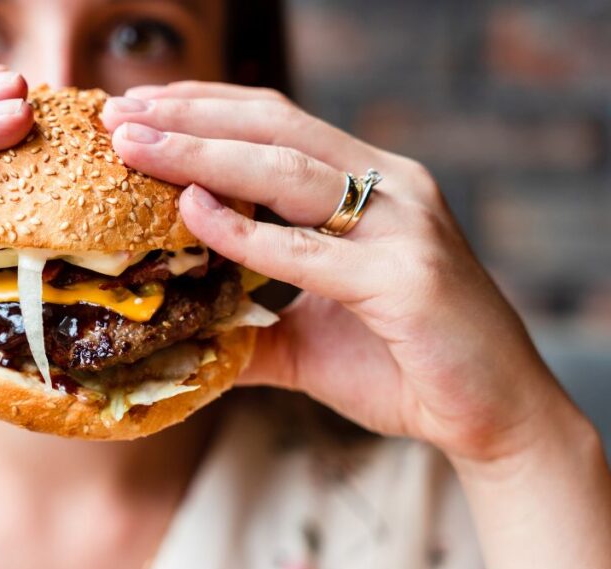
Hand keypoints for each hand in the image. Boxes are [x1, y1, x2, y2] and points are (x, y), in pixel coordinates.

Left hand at [102, 81, 585, 463]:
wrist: (493, 416)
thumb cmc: (403, 365)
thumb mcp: (308, 338)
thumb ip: (247, 321)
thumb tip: (174, 329)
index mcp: (370, 184)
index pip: (276, 122)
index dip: (204, 108)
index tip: (138, 109)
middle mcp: (391, 187)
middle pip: (274, 129)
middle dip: (188, 119)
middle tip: (118, 115)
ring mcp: (404, 226)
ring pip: (288, 170)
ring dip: (202, 154)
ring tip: (135, 147)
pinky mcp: (409, 278)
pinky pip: (311, 250)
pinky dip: (246, 231)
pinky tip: (192, 212)